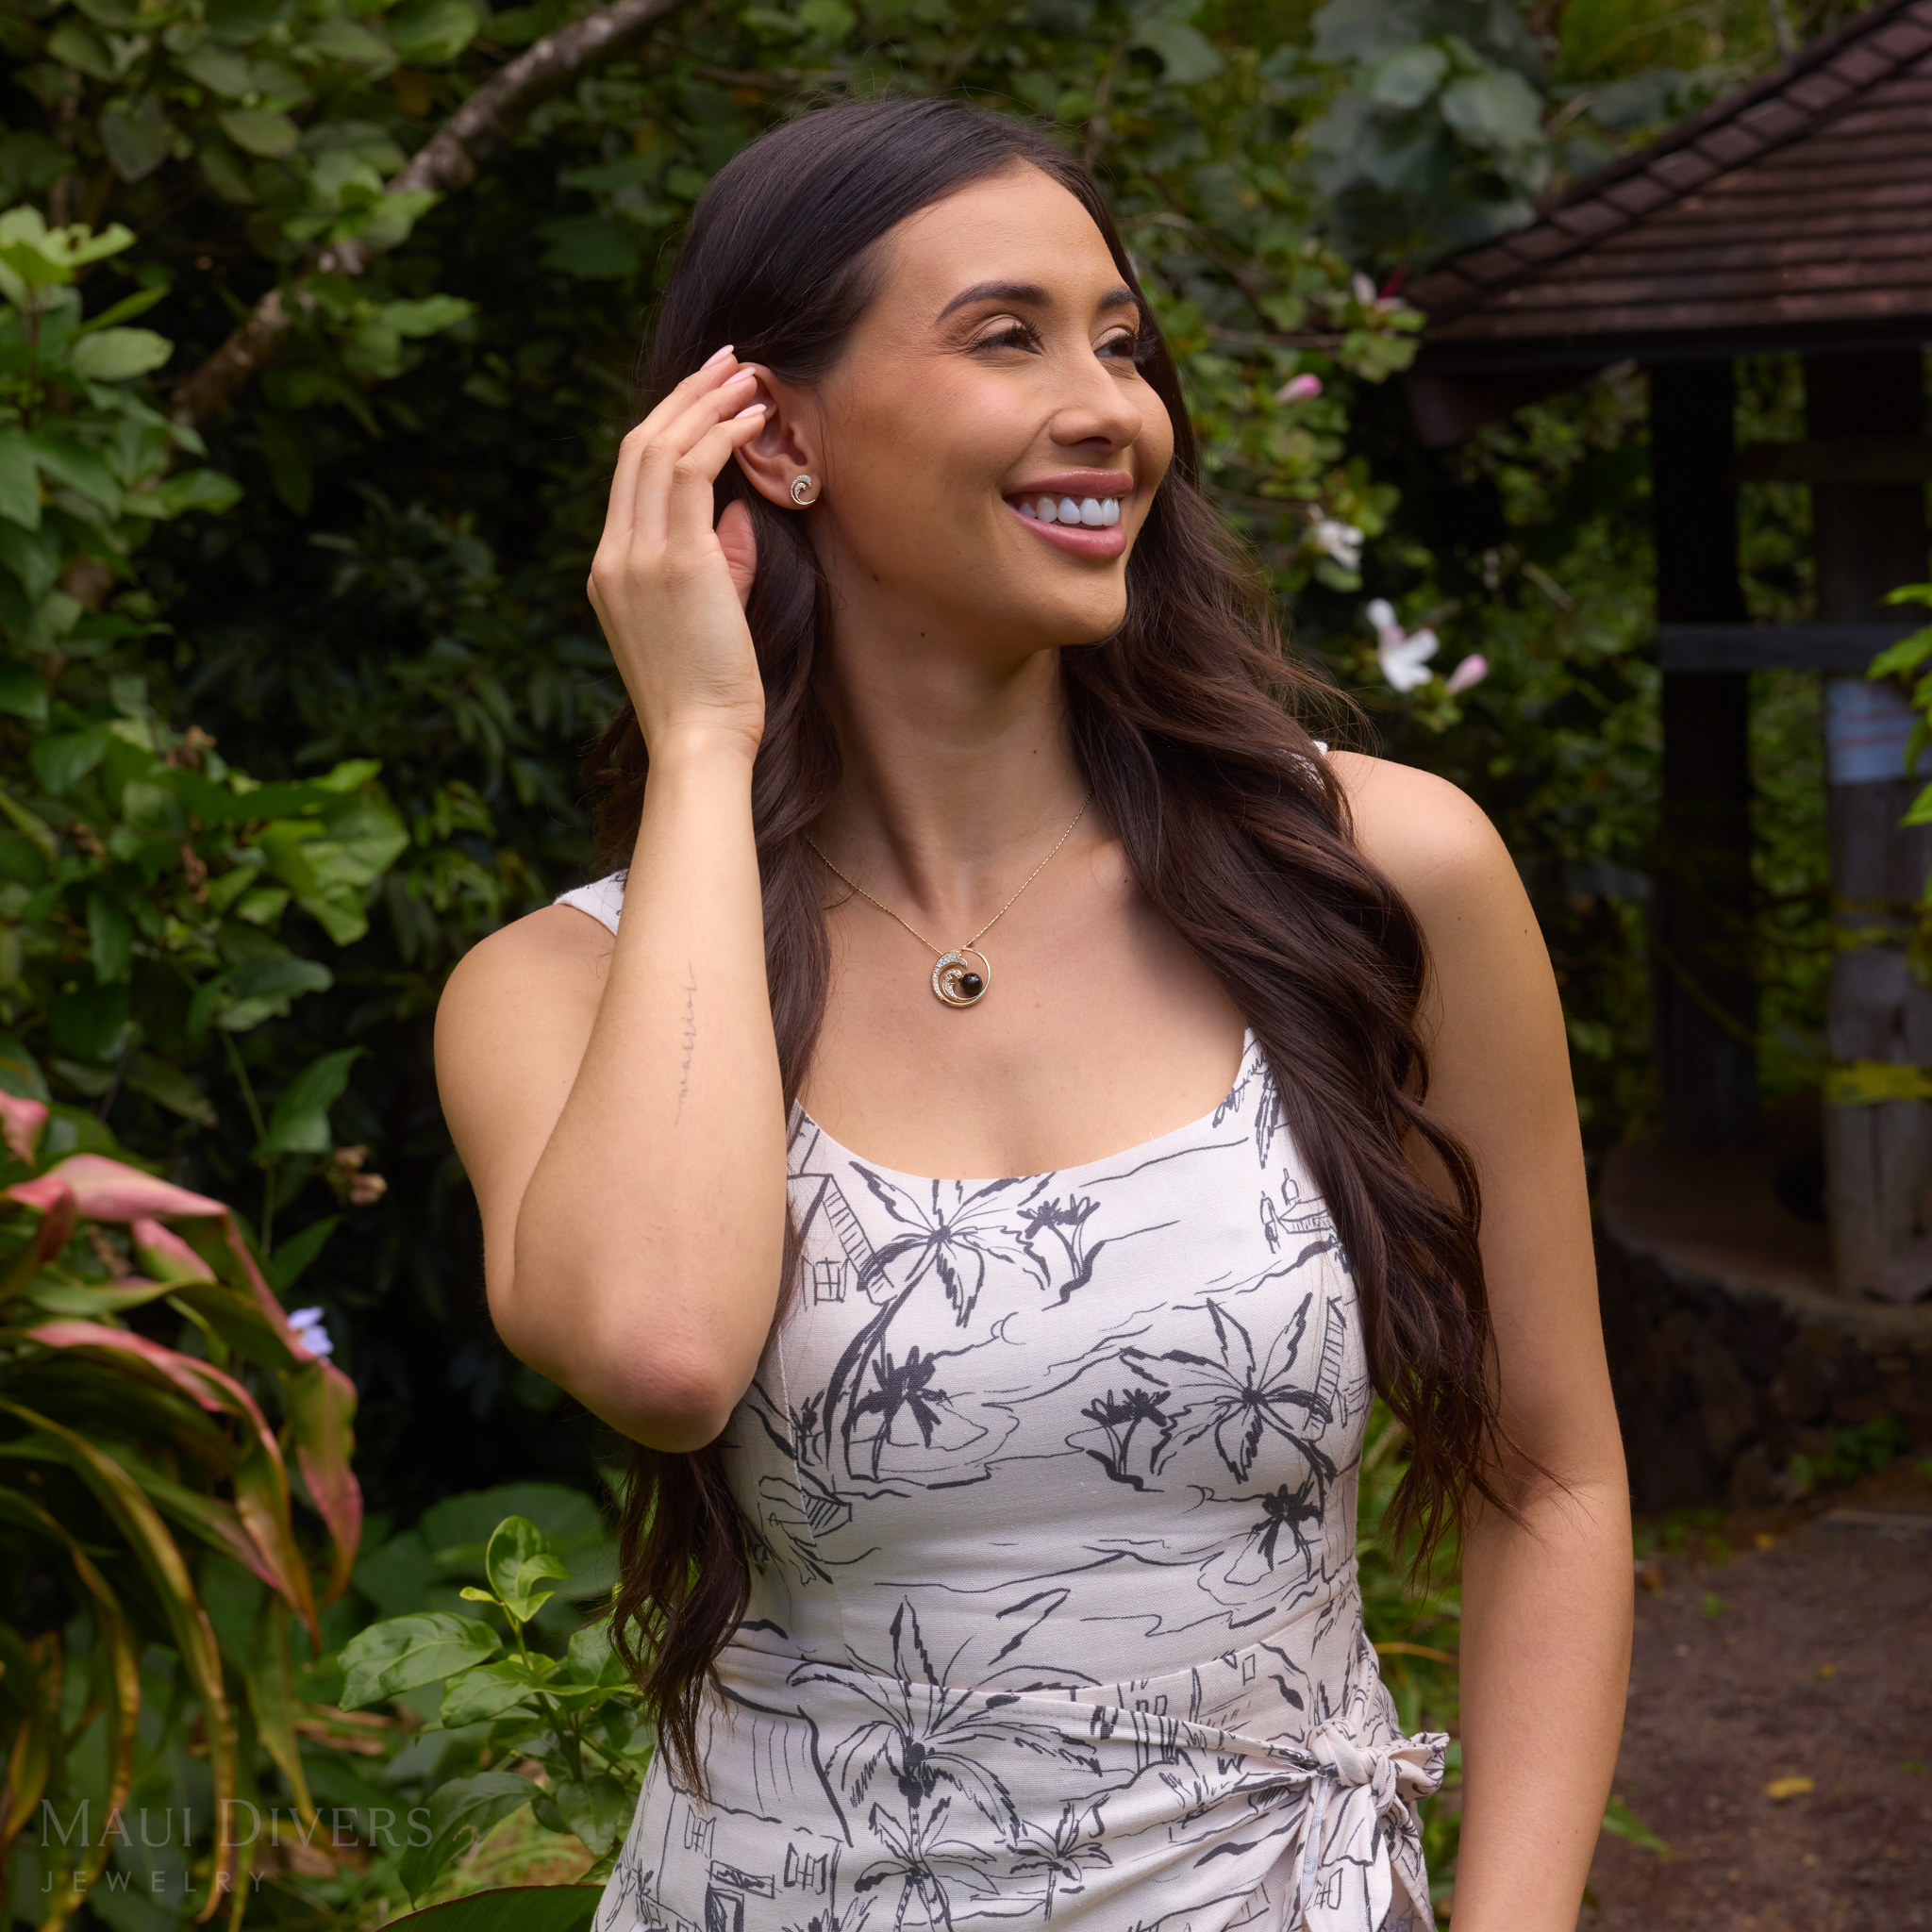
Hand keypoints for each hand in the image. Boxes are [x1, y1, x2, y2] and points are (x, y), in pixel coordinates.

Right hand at [588, 347, 768, 761]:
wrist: (699, 741)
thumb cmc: (711, 696)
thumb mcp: (711, 618)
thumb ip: (721, 561)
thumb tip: (739, 511)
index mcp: (611, 570)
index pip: (631, 476)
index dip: (670, 424)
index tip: (708, 394)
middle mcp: (614, 556)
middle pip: (639, 447)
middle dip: (686, 396)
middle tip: (729, 360)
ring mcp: (637, 557)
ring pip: (661, 449)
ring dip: (707, 405)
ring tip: (750, 377)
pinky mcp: (673, 563)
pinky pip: (692, 474)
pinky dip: (723, 437)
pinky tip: (755, 419)